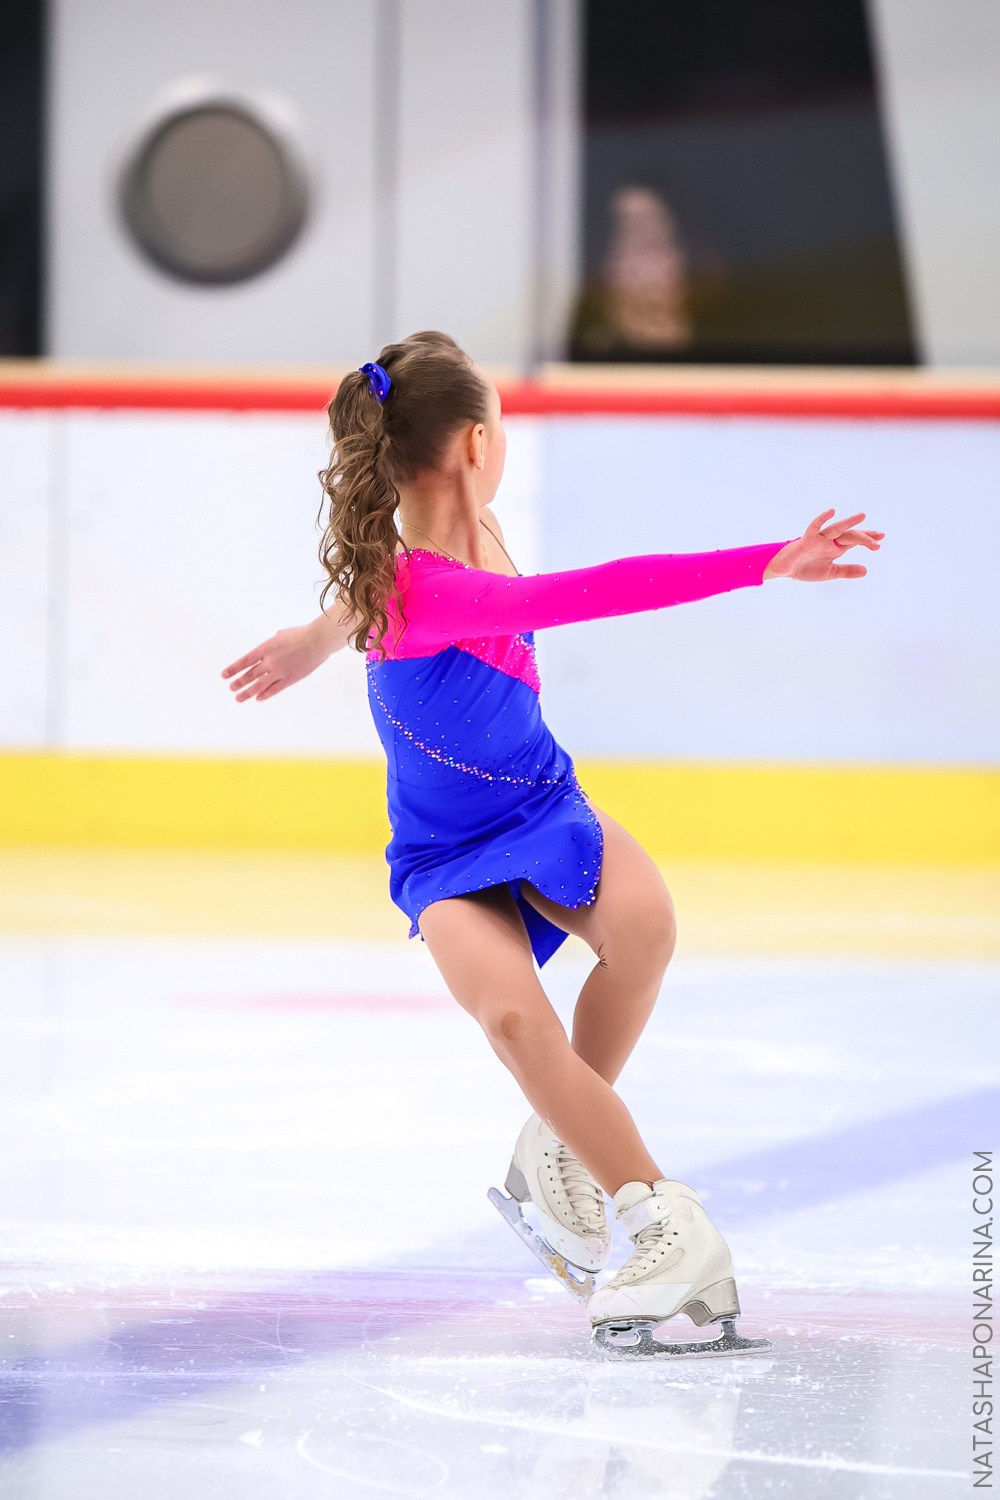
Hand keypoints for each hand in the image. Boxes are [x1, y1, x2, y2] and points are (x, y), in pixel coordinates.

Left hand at [221, 622, 332, 701]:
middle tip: (231, 688)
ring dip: (247, 692)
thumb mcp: (280, 635)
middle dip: (239, 682)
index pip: (244, 661)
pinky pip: (274, 689)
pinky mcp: (290, 679)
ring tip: (239, 697)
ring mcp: (279, 671)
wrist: (316, 641)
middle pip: (250, 675)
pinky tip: (258, 698)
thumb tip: (267, 651)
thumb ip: (271, 644)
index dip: (233, 669)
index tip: (225, 675)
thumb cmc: (301, 634)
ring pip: (259, 685)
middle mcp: (270, 661)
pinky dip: (265, 694)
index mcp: (265, 648)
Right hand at [763, 509, 883, 581]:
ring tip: (863, 516)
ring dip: (849, 522)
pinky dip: (822, 519)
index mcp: (835, 549)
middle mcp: (829, 541)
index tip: (881, 539)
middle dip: (864, 536)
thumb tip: (866, 570)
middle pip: (849, 536)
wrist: (784, 571)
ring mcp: (818, 539)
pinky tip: (832, 511)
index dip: (867, 539)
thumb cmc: (805, 569)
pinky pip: (815, 527)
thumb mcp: (829, 573)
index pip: (854, 541)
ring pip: (836, 529)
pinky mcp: (806, 540)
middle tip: (879, 537)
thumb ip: (846, 571)